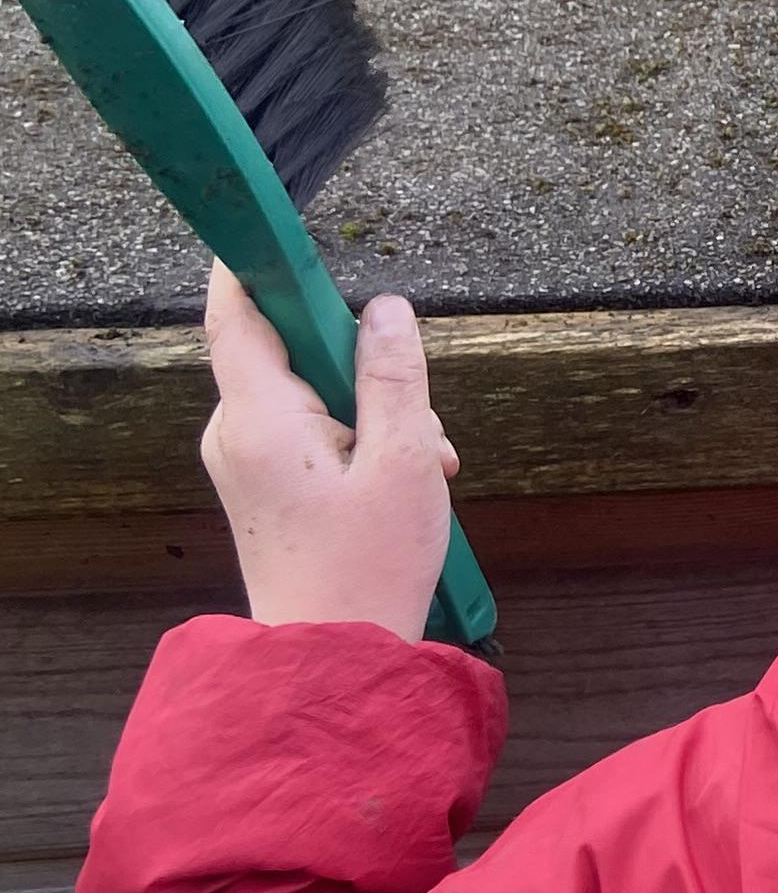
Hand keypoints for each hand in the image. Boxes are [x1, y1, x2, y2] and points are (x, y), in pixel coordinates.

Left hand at [200, 265, 458, 640]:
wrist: (335, 660)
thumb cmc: (367, 571)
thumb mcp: (405, 462)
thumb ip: (393, 377)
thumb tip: (385, 309)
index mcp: (259, 419)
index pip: (237, 316)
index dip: (252, 266)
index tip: (280, 232)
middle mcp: (236, 434)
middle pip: (290, 352)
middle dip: (361, 364)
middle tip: (419, 413)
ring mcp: (245, 461)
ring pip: (310, 394)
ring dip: (373, 411)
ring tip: (425, 464)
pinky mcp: (263, 485)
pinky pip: (310, 431)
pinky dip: (360, 439)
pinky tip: (406, 479)